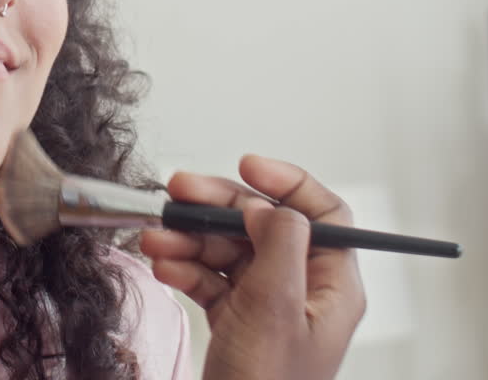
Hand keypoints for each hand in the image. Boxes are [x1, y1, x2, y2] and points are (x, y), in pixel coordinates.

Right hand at [139, 157, 363, 379]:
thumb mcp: (277, 307)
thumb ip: (280, 244)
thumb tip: (271, 205)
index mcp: (331, 286)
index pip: (324, 214)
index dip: (287, 184)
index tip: (247, 166)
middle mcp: (303, 291)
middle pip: (263, 226)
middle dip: (218, 207)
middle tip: (179, 191)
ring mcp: (268, 307)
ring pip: (230, 250)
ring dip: (190, 238)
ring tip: (156, 236)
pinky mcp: (236, 322)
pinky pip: (211, 279)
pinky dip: (185, 268)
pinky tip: (162, 265)